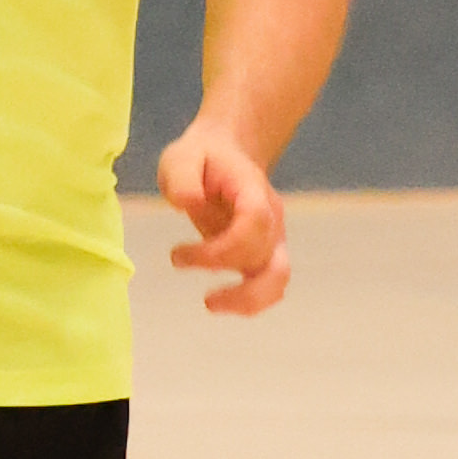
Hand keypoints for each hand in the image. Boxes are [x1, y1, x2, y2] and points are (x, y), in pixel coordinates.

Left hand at [157, 113, 290, 314]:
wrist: (226, 155)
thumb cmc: (201, 158)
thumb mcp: (181, 157)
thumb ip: (182, 177)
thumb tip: (188, 203)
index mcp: (254, 192)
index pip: (255, 224)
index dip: (223, 249)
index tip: (179, 255)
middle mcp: (271, 220)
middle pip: (272, 263)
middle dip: (237, 284)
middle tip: (203, 296)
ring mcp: (272, 241)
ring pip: (278, 281)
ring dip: (249, 301)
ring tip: (211, 304)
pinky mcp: (264, 256)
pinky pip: (269, 287)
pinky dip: (248, 302)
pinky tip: (219, 300)